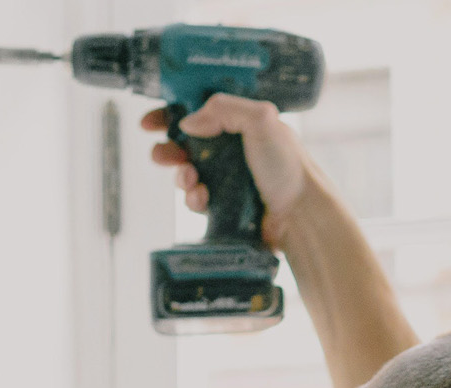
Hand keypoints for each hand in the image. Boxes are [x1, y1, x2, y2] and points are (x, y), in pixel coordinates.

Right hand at [143, 94, 319, 247]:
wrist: (300, 214)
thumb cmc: (287, 165)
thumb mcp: (262, 120)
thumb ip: (224, 110)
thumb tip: (187, 123)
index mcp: (241, 124)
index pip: (199, 112)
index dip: (172, 114)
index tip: (150, 121)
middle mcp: (232, 149)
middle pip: (185, 144)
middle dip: (167, 149)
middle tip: (161, 156)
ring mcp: (226, 178)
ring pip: (186, 173)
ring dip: (181, 175)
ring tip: (190, 179)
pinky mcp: (223, 205)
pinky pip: (196, 199)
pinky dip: (193, 198)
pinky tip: (201, 199)